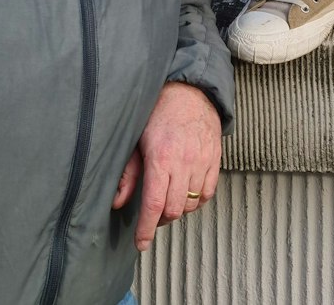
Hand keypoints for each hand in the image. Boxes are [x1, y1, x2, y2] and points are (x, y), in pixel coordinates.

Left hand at [112, 82, 221, 252]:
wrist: (189, 90)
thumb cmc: (157, 112)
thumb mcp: (135, 140)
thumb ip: (128, 174)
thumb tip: (117, 202)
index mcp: (160, 158)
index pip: (154, 204)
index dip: (146, 229)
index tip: (140, 244)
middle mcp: (184, 162)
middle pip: (174, 209)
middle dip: (161, 219)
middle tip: (152, 215)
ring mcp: (203, 161)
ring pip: (192, 203)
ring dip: (178, 209)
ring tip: (168, 200)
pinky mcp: (215, 160)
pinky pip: (209, 192)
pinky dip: (197, 199)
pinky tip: (186, 192)